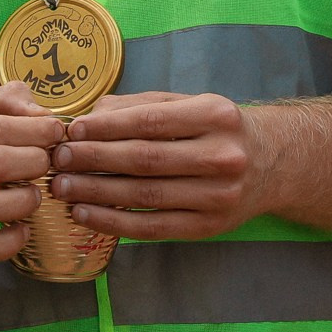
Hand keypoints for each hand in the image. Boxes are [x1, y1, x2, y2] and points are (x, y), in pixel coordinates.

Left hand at [52, 92, 261, 239]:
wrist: (273, 163)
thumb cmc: (218, 129)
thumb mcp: (190, 104)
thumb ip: (142, 106)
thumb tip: (90, 117)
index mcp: (216, 115)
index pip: (151, 122)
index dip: (107, 127)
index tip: (72, 131)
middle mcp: (222, 155)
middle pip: (145, 159)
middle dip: (94, 160)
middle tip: (58, 160)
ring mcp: (218, 195)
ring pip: (146, 196)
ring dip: (97, 194)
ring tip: (63, 188)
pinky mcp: (209, 227)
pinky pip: (153, 227)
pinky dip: (115, 223)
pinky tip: (86, 214)